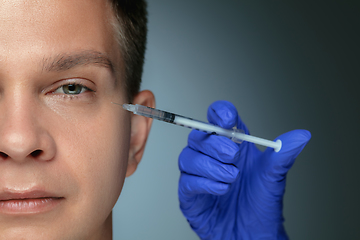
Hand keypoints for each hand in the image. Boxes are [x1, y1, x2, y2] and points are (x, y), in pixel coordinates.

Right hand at [178, 100, 310, 239]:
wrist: (252, 235)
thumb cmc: (260, 204)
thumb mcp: (274, 177)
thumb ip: (282, 155)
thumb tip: (301, 136)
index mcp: (231, 144)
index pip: (217, 117)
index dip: (220, 113)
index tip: (229, 120)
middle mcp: (211, 155)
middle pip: (199, 134)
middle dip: (216, 144)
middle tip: (234, 156)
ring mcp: (198, 174)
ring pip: (188, 156)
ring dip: (211, 166)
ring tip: (232, 178)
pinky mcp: (189, 194)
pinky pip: (187, 180)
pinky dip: (205, 183)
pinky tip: (222, 190)